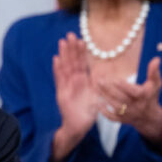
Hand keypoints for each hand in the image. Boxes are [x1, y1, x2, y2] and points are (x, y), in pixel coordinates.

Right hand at [51, 32, 101, 161]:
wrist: (77, 127)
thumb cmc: (87, 114)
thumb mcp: (97, 98)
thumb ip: (99, 87)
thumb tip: (105, 76)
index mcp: (83, 82)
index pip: (82, 64)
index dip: (81, 52)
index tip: (82, 39)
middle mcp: (73, 82)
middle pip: (72, 62)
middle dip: (71, 49)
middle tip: (70, 34)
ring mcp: (66, 86)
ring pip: (65, 67)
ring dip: (64, 55)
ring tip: (62, 42)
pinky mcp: (61, 93)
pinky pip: (59, 79)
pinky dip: (57, 69)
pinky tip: (56, 59)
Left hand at [97, 57, 161, 148]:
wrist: (150, 117)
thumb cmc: (151, 95)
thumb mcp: (155, 83)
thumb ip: (154, 71)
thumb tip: (156, 59)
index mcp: (144, 96)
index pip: (133, 91)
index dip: (123, 85)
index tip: (114, 78)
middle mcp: (136, 106)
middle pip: (121, 98)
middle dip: (109, 89)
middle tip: (99, 79)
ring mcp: (129, 114)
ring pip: (115, 106)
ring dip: (104, 97)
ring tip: (95, 87)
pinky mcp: (122, 120)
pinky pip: (111, 117)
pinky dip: (103, 111)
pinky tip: (96, 102)